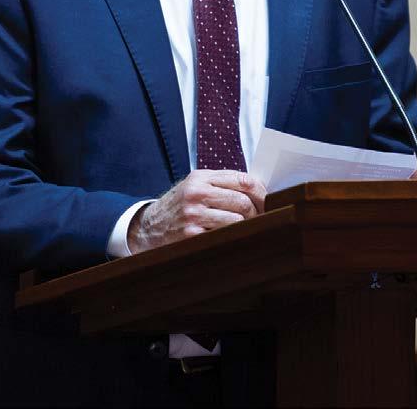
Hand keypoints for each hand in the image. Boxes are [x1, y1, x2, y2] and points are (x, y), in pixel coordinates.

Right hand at [127, 169, 265, 253]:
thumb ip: (222, 181)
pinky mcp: (191, 235)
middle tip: (260, 219)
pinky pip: (224, 236)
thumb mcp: (196, 185)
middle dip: (256, 212)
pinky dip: (232, 237)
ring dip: (245, 226)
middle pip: (242, 201)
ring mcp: (193, 215)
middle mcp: (196, 193)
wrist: (148, 227)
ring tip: (245, 228)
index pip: (242, 180)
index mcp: (200, 177)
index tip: (268, 200)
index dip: (260, 191)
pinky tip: (230, 238)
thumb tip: (257, 186)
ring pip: (236, 220)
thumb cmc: (180, 204)